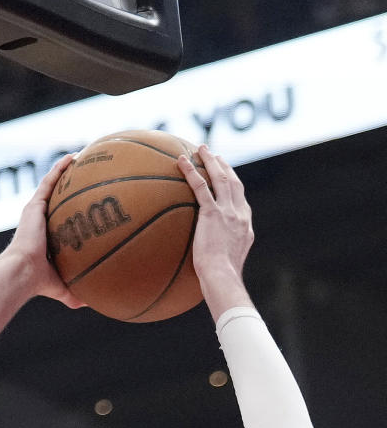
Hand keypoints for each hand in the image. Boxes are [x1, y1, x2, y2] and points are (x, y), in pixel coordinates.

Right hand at [2, 155, 85, 307]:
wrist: (22, 272)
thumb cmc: (39, 283)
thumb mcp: (63, 288)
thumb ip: (77, 293)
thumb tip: (94, 304)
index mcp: (46, 239)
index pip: (61, 222)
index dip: (72, 213)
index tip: (86, 206)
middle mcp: (41, 223)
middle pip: (58, 200)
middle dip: (71, 188)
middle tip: (88, 176)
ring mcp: (36, 212)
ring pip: (53, 186)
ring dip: (65, 172)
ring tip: (81, 158)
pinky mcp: (34, 205)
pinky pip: (49, 182)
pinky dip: (60, 169)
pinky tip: (74, 157)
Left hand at [178, 144, 253, 292]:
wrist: (223, 277)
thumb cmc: (221, 278)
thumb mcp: (228, 263)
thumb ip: (222, 253)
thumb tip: (210, 262)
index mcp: (245, 224)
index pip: (240, 198)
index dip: (233, 183)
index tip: (226, 174)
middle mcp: (240, 213)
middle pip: (233, 182)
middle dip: (224, 166)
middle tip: (215, 155)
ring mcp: (228, 212)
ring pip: (220, 178)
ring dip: (211, 160)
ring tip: (201, 148)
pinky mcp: (212, 213)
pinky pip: (201, 187)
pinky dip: (192, 172)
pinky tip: (182, 162)